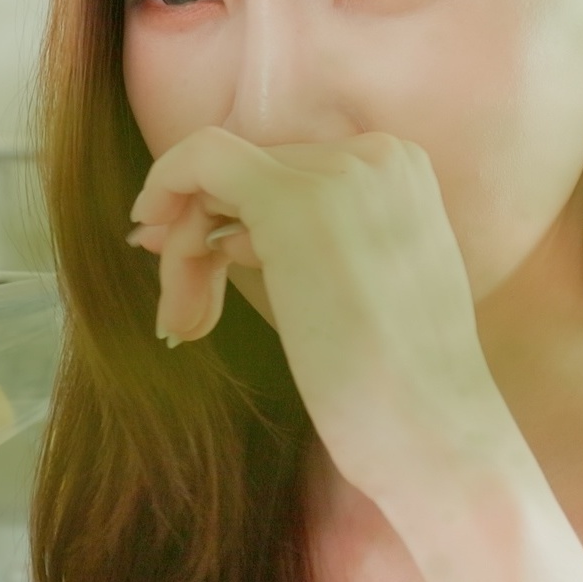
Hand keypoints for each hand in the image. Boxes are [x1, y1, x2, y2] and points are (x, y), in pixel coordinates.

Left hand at [126, 129, 517, 501]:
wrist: (431, 428)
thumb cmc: (394, 382)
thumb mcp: (349, 288)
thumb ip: (291, 246)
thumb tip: (209, 229)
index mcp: (401, 170)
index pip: (288, 172)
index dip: (228, 213)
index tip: (191, 263)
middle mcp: (376, 153)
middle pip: (251, 175)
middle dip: (199, 240)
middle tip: (182, 315)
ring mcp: (336, 172)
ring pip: (219, 178)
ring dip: (185, 250)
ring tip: (184, 323)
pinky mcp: (289, 199)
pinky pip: (200, 161)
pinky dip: (164, 190)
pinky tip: (150, 241)